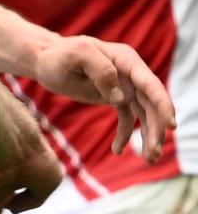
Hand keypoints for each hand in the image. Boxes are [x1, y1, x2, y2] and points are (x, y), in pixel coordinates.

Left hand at [31, 36, 174, 162]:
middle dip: (156, 128)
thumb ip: (100, 70)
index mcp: (125, 59)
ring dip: (149, 135)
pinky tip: (116, 150)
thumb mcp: (76, 55)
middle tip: (153, 153)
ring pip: (144, 113)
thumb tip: (120, 96)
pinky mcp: (113, 97)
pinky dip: (126, 134)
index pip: (150, 84)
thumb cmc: (58, 55)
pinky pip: (126, 118)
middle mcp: (129, 72)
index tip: (170, 125)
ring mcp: (123, 86)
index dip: (163, 104)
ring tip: (149, 159)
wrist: (43, 60)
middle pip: (151, 103)